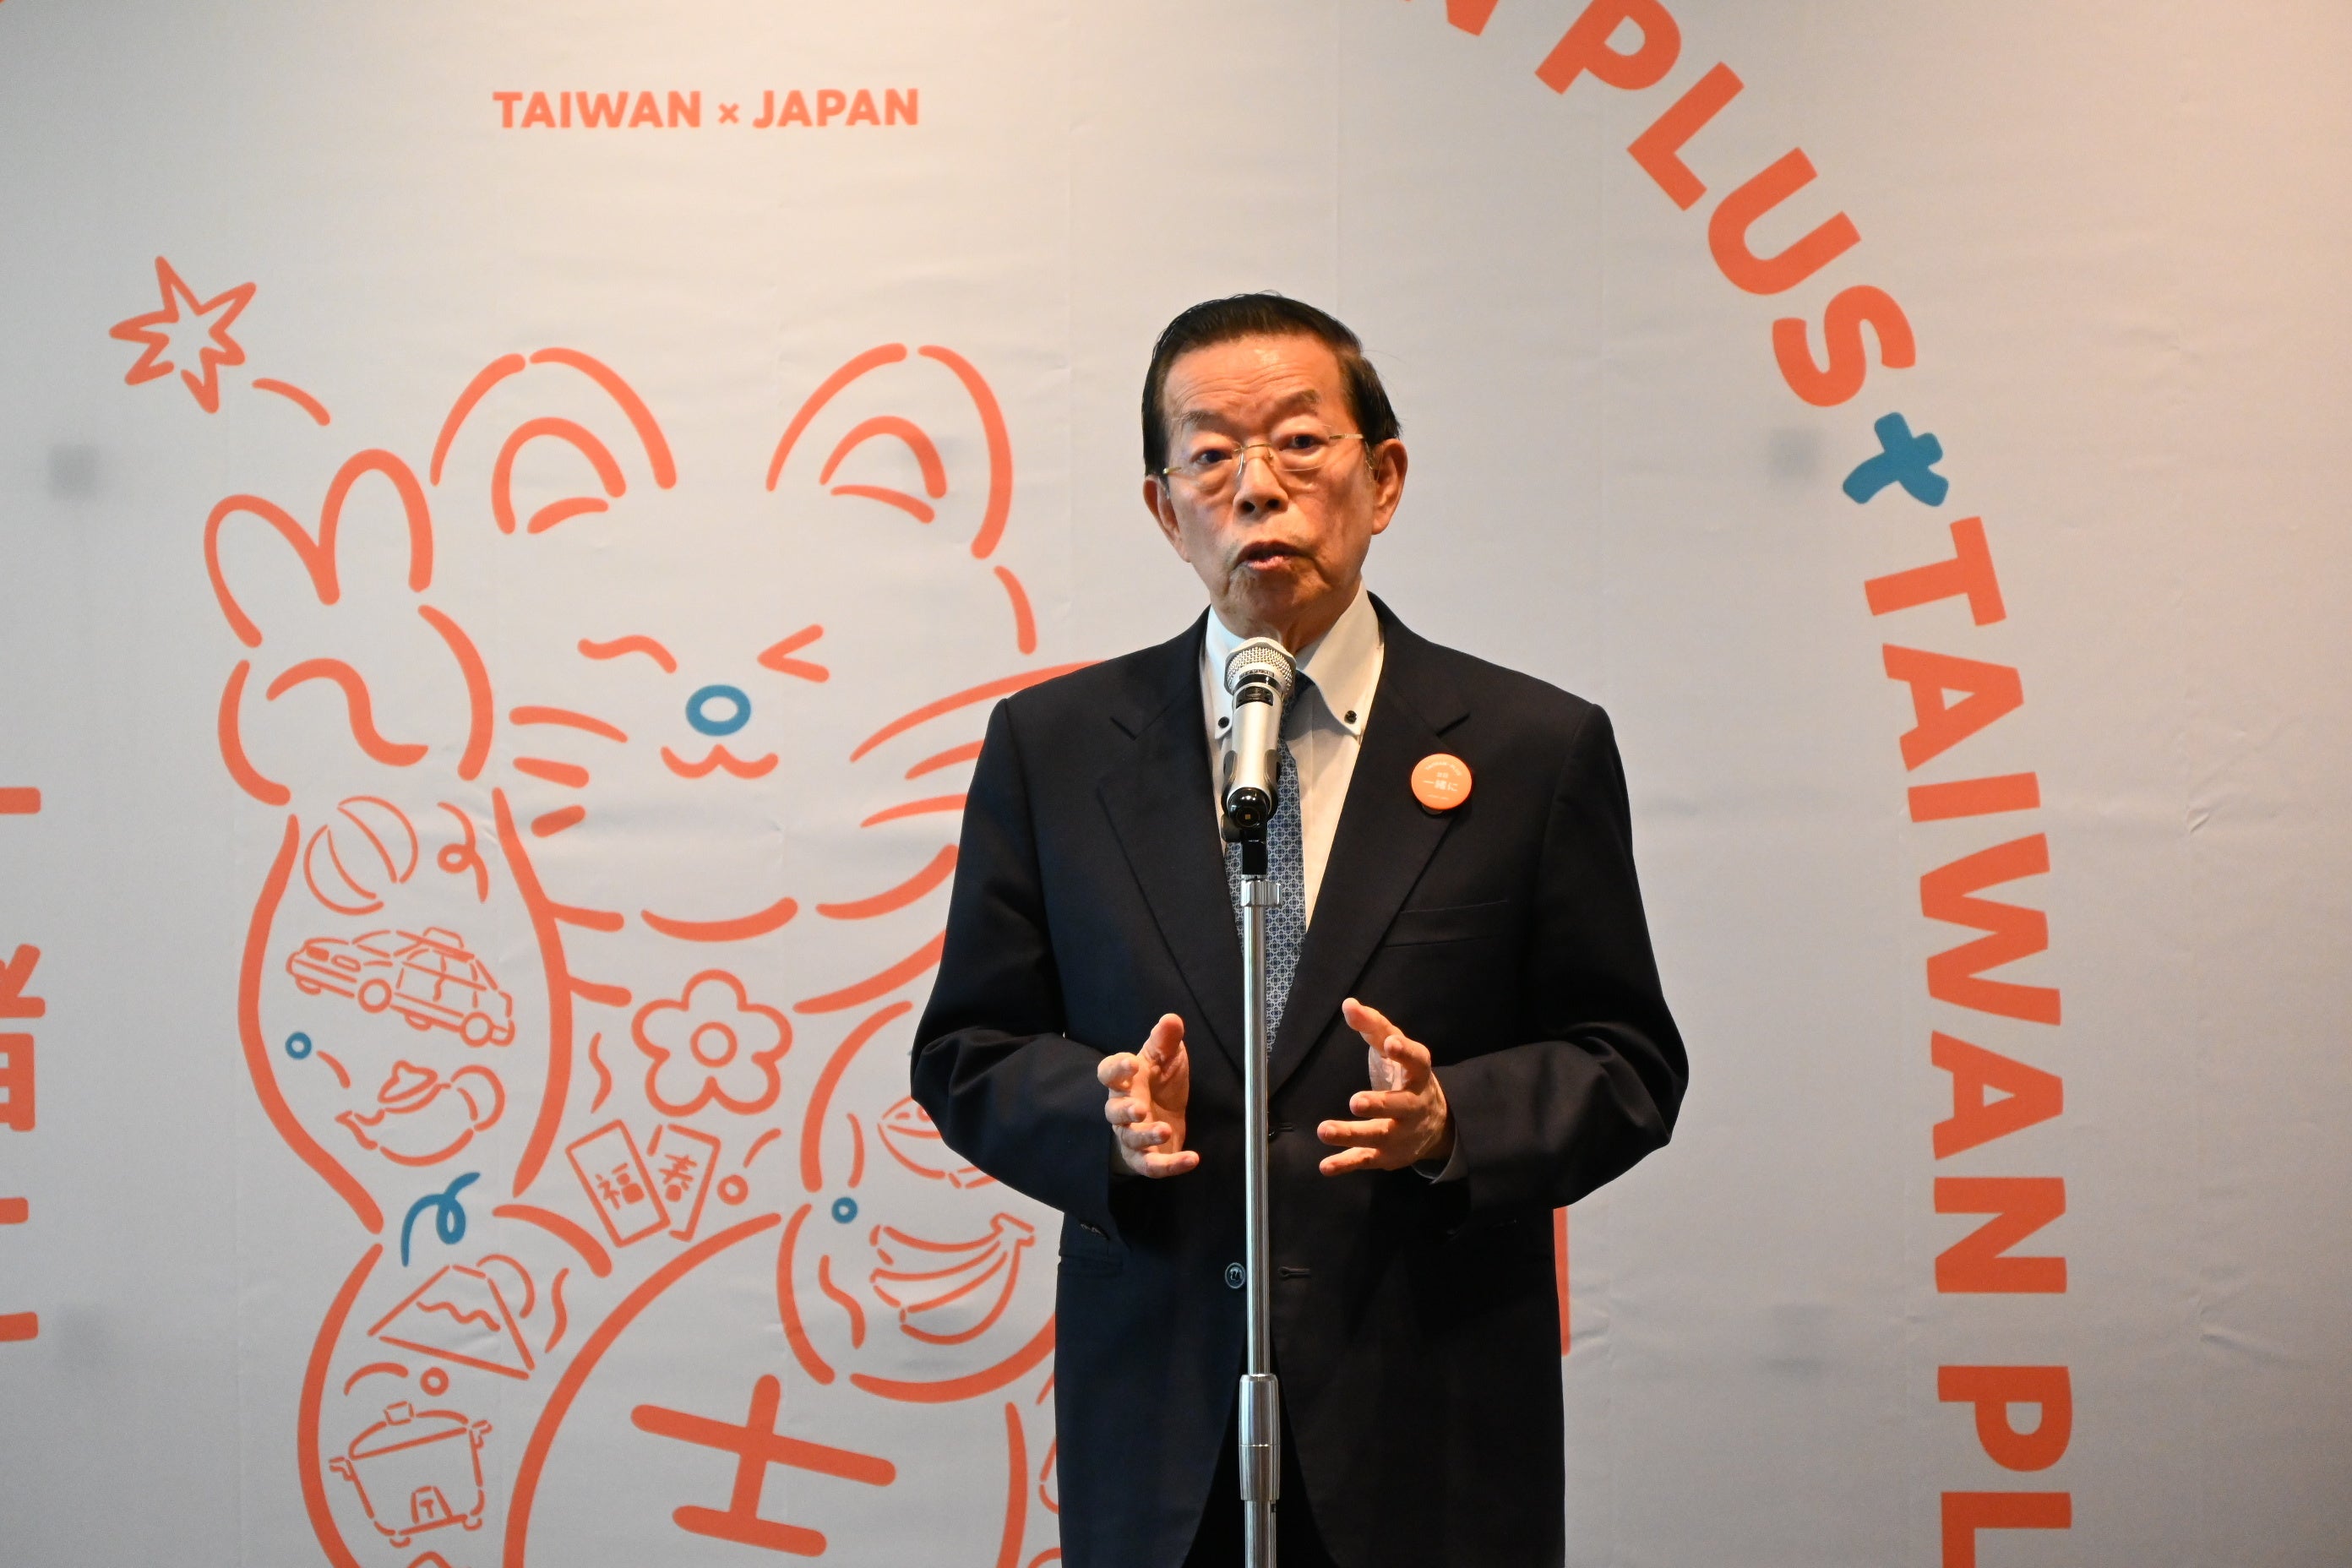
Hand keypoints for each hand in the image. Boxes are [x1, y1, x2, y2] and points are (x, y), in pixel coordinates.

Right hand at [1098, 1013, 1197, 1177]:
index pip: (1109, 1073)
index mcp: (1124, 1082)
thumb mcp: (1166, 1057)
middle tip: (1140, 1107)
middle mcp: (1122, 1110)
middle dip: (1126, 1110)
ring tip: (1164, 1129)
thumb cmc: (1160, 1082)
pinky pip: (1154, 1165)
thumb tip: (1172, 1019)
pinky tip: (1192, 1158)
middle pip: (1114, 1111)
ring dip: (1146, 1136)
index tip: (1131, 1063)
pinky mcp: (1146, 1158)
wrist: (1165, 1115)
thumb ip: (1165, 1041)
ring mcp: (1132, 1135)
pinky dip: (1172, 1165)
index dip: (1117, 1070)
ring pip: (1131, 1139)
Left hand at [1317, 998, 1453, 1174]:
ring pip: (1378, 1136)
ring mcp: (1401, 1134)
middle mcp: (1413, 1106)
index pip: (1417, 1061)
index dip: (1405, 1053)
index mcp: (1418, 1075)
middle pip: (1400, 1106)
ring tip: (1323, 1130)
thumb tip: (1348, 1004)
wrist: (1435, 1125)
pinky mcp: (1386, 1156)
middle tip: (1356, 1101)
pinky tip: (1325, 1166)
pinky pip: (1365, 1160)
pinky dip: (1345, 1164)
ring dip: (1351, 1134)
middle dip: (1379, 1104)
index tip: (1390, 1043)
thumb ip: (1373, 1027)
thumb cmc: (1406, 1077)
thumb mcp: (1396, 1049)